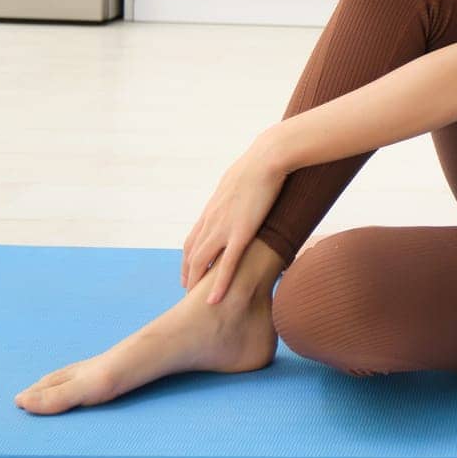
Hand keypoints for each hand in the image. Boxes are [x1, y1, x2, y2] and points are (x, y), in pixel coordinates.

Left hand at [181, 137, 286, 304]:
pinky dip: (218, 284)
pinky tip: (215, 299)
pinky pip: (226, 264)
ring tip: (197, 300)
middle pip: (192, 253)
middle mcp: (212, 220)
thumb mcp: (241, 179)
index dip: (189, 258)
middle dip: (188, 274)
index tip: (190, 271)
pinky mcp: (241, 232)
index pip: (193, 239)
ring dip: (197, 283)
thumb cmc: (260, 163)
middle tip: (189, 290)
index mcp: (212, 208)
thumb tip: (243, 192)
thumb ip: (237, 192)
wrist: (268, 157)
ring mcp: (224, 227)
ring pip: (202, 261)